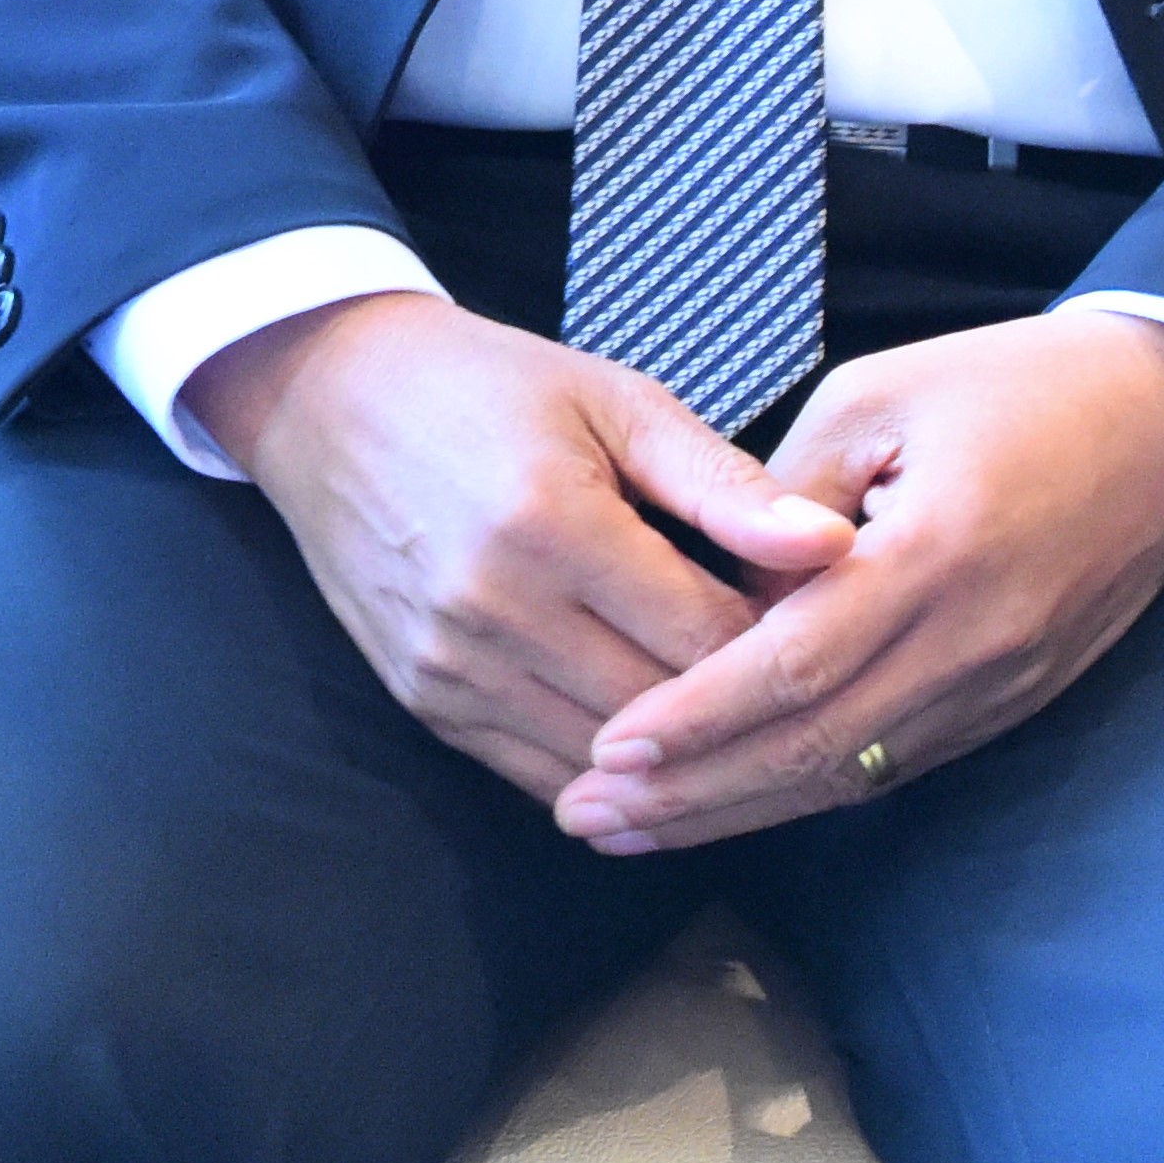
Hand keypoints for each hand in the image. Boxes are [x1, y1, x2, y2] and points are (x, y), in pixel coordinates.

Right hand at [188, 292, 857, 801]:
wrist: (327, 400)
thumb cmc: (488, 388)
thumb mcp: (614, 402)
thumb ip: (724, 484)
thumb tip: (836, 548)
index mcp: (553, 524)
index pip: (710, 639)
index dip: (784, 645)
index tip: (823, 627)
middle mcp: (496, 610)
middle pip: (666, 712)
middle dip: (744, 710)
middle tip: (801, 688)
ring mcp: (452, 666)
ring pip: (608, 763)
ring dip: (681, 755)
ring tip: (738, 720)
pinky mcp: (424, 701)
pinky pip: (540, 774)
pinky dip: (608, 772)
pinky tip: (654, 745)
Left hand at [554, 311, 1163, 853]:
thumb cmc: (1010, 386)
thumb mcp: (874, 399)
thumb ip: (782, 504)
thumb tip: (706, 595)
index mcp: (934, 554)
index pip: (794, 665)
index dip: (696, 717)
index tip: (607, 746)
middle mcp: (974, 642)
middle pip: (814, 746)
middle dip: (692, 792)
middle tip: (584, 814)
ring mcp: (1001, 685)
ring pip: (851, 774)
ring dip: (737, 811)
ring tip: (630, 826)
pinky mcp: (1012, 702)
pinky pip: (895, 762)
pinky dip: (804, 790)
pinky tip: (729, 802)